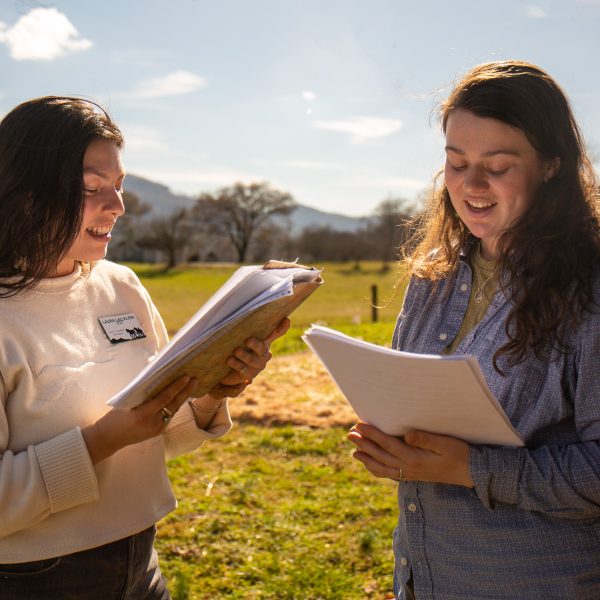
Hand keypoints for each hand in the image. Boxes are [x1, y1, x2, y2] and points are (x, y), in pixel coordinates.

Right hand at [82, 375, 198, 463]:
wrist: (108, 439)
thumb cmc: (115, 417)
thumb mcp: (127, 403)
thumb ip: (143, 394)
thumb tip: (159, 378)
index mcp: (143, 414)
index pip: (164, 398)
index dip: (177, 387)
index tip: (186, 377)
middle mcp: (152, 423)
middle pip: (173, 404)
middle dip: (186, 391)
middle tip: (195, 379)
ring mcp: (157, 429)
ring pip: (173, 410)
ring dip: (183, 397)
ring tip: (192, 385)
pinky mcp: (158, 432)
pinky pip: (169, 415)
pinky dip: (175, 405)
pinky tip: (181, 396)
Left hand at [209, 318, 290, 398]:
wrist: (231, 369)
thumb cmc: (242, 348)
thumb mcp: (246, 336)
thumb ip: (251, 327)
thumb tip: (267, 314)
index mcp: (265, 341)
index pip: (277, 332)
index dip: (282, 327)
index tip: (286, 320)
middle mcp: (264, 353)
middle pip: (262, 348)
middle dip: (255, 344)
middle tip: (247, 340)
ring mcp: (258, 365)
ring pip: (252, 360)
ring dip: (244, 356)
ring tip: (236, 351)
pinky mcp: (250, 375)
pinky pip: (244, 369)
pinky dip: (236, 364)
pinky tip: (229, 360)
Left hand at [347, 423, 473, 487]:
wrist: (472, 474)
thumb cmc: (461, 455)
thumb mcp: (446, 444)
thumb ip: (426, 439)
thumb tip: (407, 435)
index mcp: (415, 459)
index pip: (388, 444)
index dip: (372, 434)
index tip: (359, 425)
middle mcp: (409, 468)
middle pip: (380, 455)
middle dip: (363, 444)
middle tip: (349, 434)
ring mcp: (410, 474)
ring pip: (382, 466)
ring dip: (367, 457)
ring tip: (353, 450)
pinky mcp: (413, 476)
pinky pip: (390, 474)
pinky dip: (377, 469)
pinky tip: (369, 464)